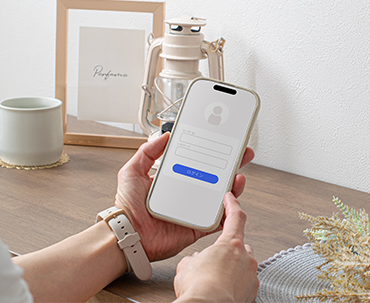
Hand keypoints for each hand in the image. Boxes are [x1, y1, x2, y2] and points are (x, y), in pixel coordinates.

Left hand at [114, 132, 254, 260]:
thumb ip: (147, 152)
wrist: (127, 234)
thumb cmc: (127, 208)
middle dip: (232, 165)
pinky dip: (227, 213)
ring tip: (237, 177)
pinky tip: (231, 202)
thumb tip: (164, 136)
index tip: (224, 142)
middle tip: (242, 155)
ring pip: (221, 198)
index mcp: (176, 180)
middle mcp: (187, 194)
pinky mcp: (197, 228)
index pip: (199, 163)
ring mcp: (194, 211)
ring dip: (233, 187)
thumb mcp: (132, 172)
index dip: (213, 153)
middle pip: (216, 178)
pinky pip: (217, 221)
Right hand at [173, 192, 258, 302]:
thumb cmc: (199, 289)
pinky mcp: (252, 293)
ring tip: (214, 279)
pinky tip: (220, 290)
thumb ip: (193, 259)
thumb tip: (194, 262)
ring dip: (231, 268)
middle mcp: (245, 258)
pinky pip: (244, 283)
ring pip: (243, 266)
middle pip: (240, 245)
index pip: (236, 216)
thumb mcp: (186, 267)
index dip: (233, 204)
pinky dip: (234, 284)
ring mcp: (250, 276)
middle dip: (228, 249)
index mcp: (231, 244)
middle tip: (213, 258)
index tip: (231, 196)